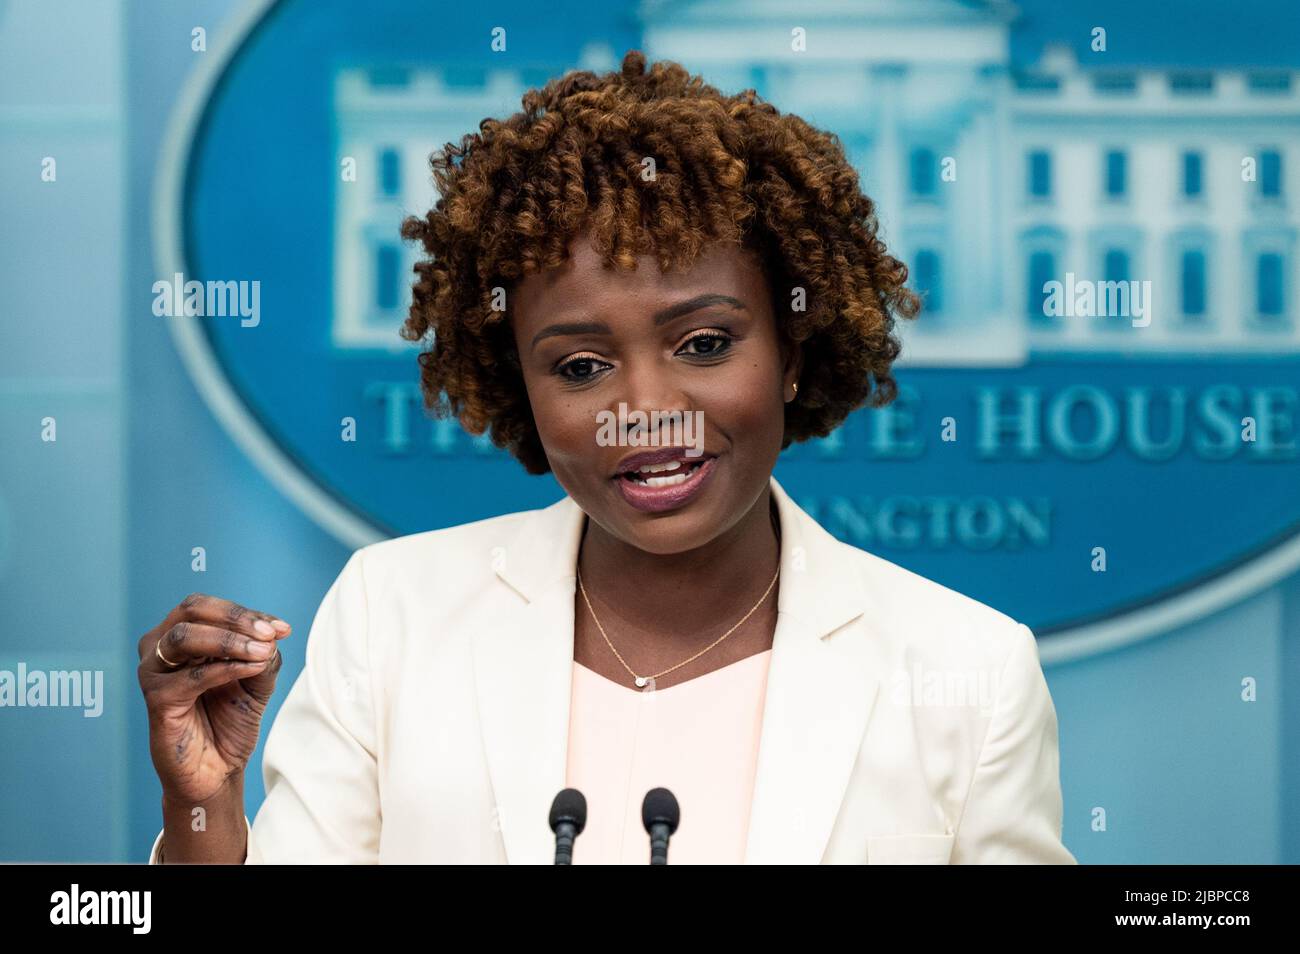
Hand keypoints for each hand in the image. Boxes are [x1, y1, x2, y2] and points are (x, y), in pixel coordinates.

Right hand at [138, 594, 291, 805]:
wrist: (217, 769)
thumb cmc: (230, 720)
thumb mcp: (256, 680)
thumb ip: (262, 654)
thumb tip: (271, 635)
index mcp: (180, 637)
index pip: (207, 607)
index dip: (246, 612)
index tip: (283, 628)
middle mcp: (159, 649)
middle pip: (191, 611)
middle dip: (235, 618)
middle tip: (269, 633)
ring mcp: (153, 673)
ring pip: (184, 637)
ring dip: (230, 640)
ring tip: (262, 651)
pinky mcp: (156, 701)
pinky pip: (191, 677)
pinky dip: (226, 668)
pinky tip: (251, 669)